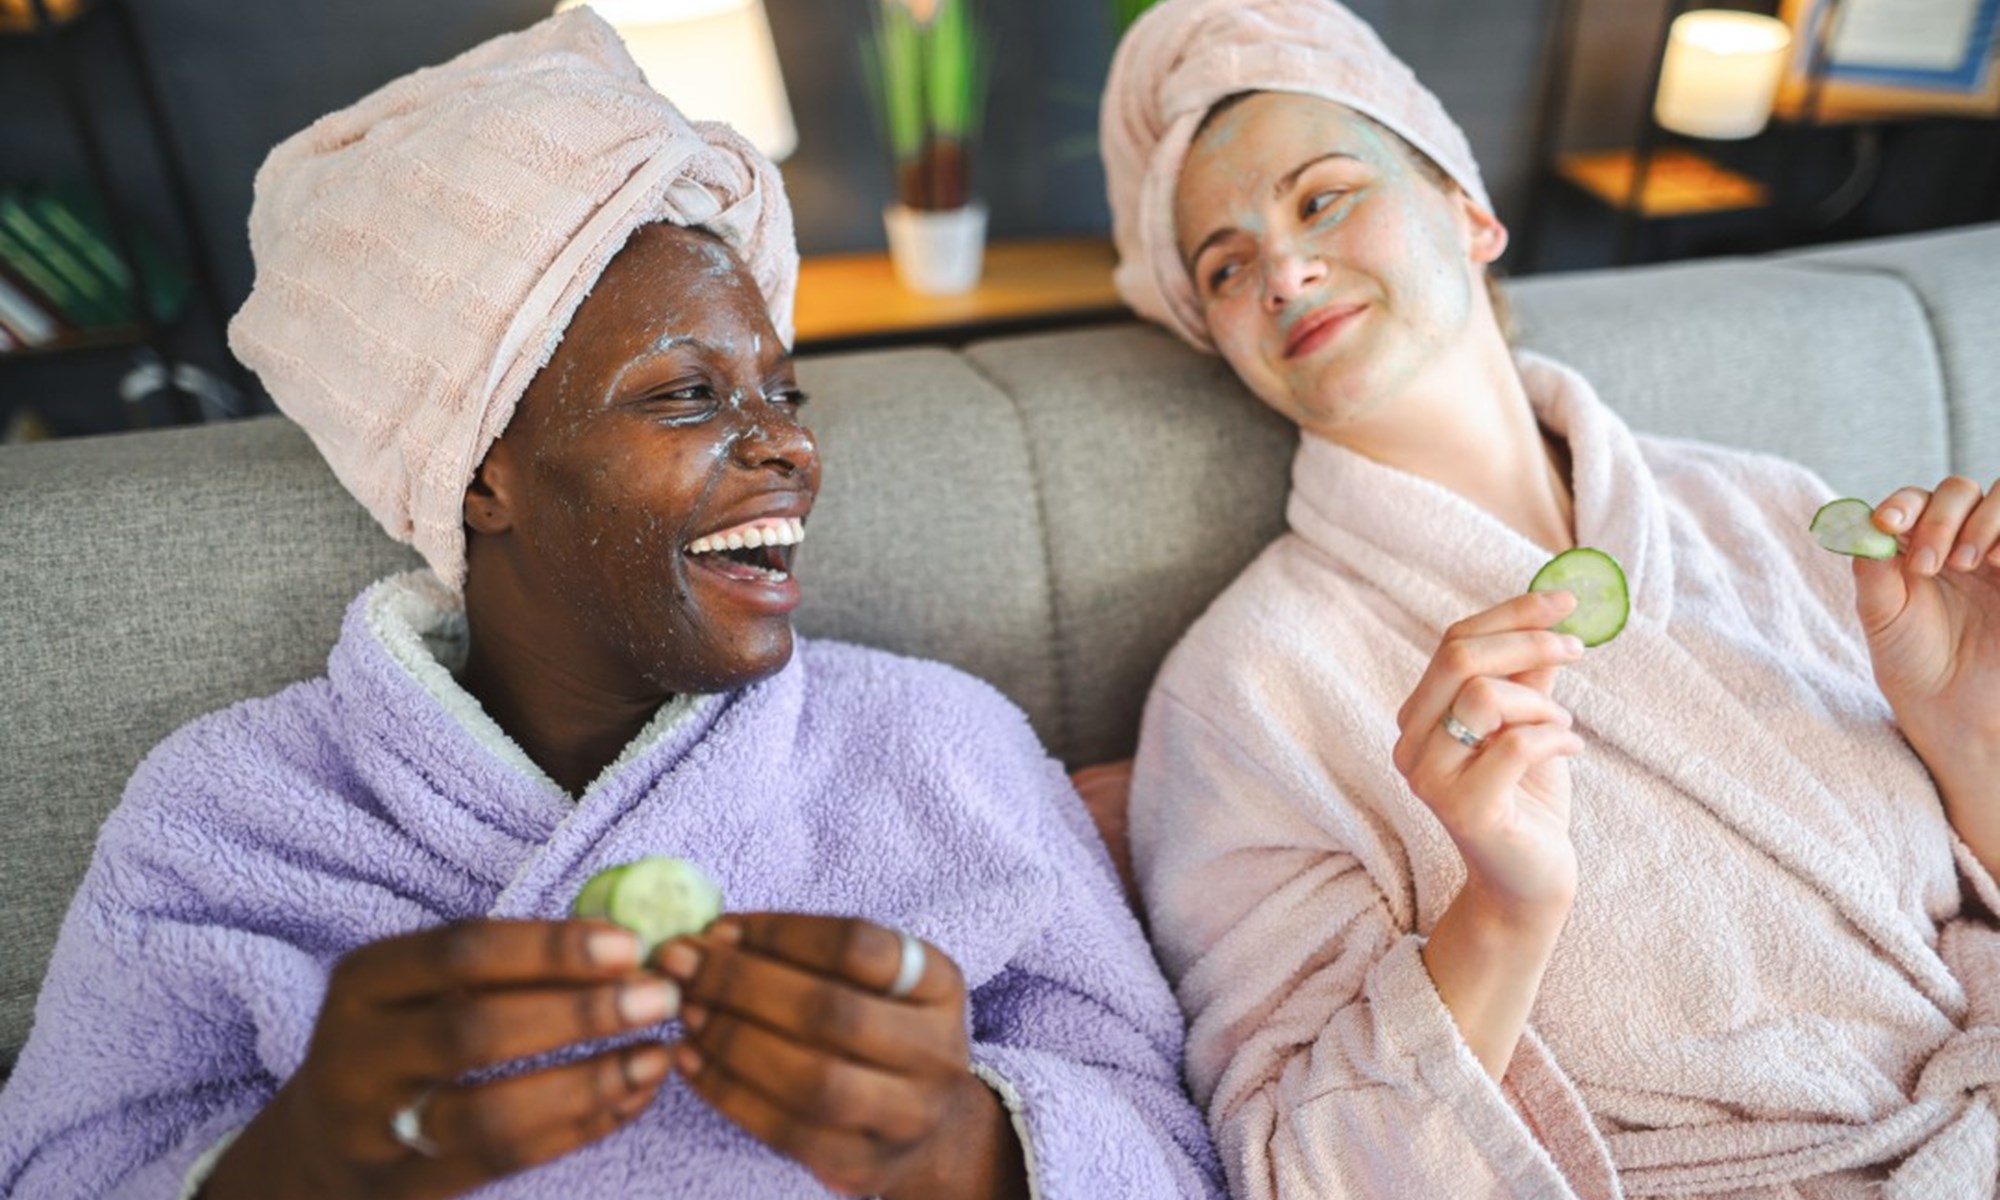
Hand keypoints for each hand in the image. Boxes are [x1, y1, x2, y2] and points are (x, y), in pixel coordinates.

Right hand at [202, 919, 673, 1199]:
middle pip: (473, 1033)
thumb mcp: (422, 987)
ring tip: (657, 1056)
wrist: (320, 1143)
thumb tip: (626, 944)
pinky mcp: (405, 1191)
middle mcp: (356, 1056)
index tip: (631, 945)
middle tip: (660, 998)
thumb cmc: (405, 1038)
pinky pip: (504, 1161)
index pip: (459, 952)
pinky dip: (580, 1128)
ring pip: (489, 1114)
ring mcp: (375, 1132)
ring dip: (588, 1083)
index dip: (550, 948)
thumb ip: (506, 963)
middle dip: (579, 1013)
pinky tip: (632, 1097)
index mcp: (364, 983)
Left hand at [656, 914, 1027, 1199]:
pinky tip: (691, 1060)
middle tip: (681, 966)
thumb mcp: (868, 980)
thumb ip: (802, 953)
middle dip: (740, 984)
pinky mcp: (866, 1165)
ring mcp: (909, 1116)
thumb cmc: (875, 1028)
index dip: (779, 933)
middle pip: (831, 1013)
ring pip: (812, 1079)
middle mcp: (937, 1050)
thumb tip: (708, 935)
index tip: (716, 929)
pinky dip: (729, 1093)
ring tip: (687, 1012)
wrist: (925, 1125)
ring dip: (733, 1040)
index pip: (859, 946)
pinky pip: (788, 1132)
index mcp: (939, 984)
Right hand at [1393, 591, 1587, 916]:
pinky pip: (1516, 745)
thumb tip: (1551, 615)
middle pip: (1459, 657)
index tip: (1566, 600)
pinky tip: (1571, 752)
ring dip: (1541, 703)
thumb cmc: (1527, 801)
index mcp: (1419, 717)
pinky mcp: (1465, 809)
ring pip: (1484, 696)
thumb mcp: (1527, 724)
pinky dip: (1557, 739)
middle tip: (1577, 648)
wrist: (1528, 882)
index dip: (1512, 612)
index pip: (1454, 640)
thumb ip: (1528, 675)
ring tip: (1563, 726)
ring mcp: (1431, 779)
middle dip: (1527, 641)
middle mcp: (1411, 745)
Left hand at [1853, 479, 1999, 863]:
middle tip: (1928, 566)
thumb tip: (1861, 523)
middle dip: (1941, 518)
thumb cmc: (1915, 663)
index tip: (1887, 524)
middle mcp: (1963, 541)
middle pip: (1960, 491)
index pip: (1915, 500)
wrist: (1960, 713)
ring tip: (1966, 564)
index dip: (1903, 503)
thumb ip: (1873, 568)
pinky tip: (1998, 564)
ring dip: (1983, 520)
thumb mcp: (1882, 615)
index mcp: (1920, 545)